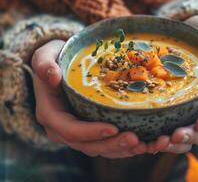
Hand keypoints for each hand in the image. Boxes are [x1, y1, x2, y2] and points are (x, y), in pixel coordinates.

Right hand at [32, 40, 146, 157]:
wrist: (62, 69)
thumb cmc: (56, 60)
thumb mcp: (45, 55)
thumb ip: (44, 64)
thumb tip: (53, 77)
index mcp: (51, 114)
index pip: (69, 130)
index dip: (90, 132)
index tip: (113, 128)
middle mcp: (63, 130)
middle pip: (88, 145)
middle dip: (112, 145)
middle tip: (135, 139)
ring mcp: (79, 134)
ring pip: (100, 149)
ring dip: (122, 150)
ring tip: (144, 144)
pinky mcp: (92, 133)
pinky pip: (108, 145)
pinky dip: (125, 148)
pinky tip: (146, 144)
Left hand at [146, 16, 197, 153]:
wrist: (178, 35)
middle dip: (190, 136)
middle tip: (173, 138)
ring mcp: (186, 109)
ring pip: (185, 135)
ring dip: (173, 144)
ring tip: (156, 145)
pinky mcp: (169, 110)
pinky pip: (166, 129)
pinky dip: (158, 139)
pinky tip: (145, 142)